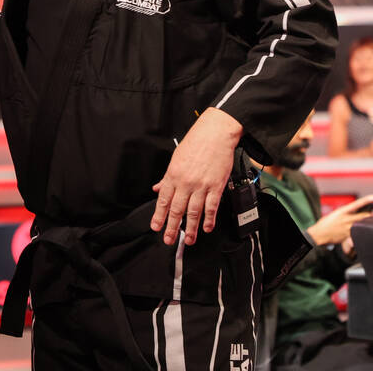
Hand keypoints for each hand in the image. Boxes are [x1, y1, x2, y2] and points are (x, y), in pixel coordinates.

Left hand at [151, 108, 242, 245]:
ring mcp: (201, 185)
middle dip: (171, 227)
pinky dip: (209, 219)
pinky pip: (212, 206)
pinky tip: (206, 228)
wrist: (215, 133)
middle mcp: (186, 182)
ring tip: (188, 240)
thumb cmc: (196, 143)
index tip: (156, 227)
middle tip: (168, 240)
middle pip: (176, 209)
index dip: (159, 216)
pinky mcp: (216, 186)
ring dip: (190, 228)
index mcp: (173, 175)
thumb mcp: (176, 158)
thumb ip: (166, 177)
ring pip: (194, 211)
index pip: (163, 200)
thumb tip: (156, 188)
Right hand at [306, 195, 372, 246]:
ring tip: (369, 218)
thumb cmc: (327, 223)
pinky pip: (358, 232)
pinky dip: (361, 230)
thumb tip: (357, 211)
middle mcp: (346, 219)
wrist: (319, 234)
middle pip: (364, 216)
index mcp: (342, 211)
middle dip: (370, 213)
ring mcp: (348, 228)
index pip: (357, 204)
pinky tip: (362, 229)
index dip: (366, 200)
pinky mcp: (348, 236)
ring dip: (367, 221)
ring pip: (362, 224)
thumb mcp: (336, 213)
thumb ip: (346, 213)